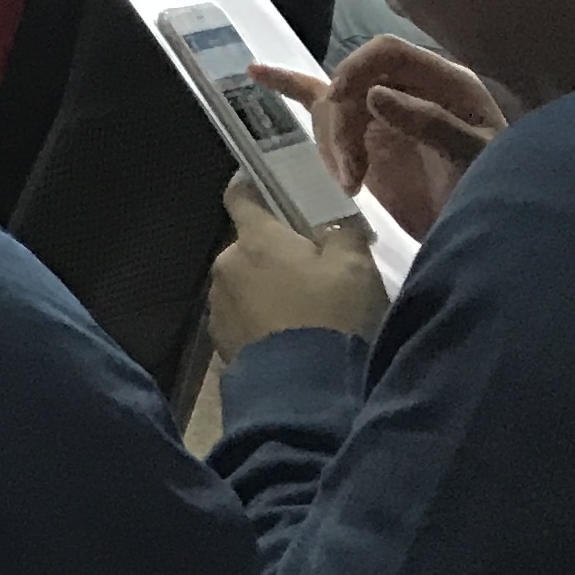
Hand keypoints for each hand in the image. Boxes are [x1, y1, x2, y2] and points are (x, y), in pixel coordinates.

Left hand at [208, 174, 390, 356]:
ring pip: (244, 280)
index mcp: (255, 239)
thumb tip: (335, 217)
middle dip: (275, 248)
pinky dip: (262, 315)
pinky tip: (289, 333)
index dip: (253, 185)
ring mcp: (218, 303)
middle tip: (313, 264)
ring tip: (305, 306)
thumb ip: (343, 231)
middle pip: (249, 244)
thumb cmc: (332, 317)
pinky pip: (242, 314)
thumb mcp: (356, 267)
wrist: (305, 390)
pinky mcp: (220, 339)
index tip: (269, 185)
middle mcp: (226, 264)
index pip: (240, 195)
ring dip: (267, 284)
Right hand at [265, 45, 499, 231]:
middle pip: (351, 83)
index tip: (340, 104)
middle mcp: (409, 89)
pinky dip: (288, 87)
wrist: (495, 234)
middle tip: (350, 175)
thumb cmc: (497, 190)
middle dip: (341, 127)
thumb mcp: (476, 156)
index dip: (356, 69)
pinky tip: (256, 73)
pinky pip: (320, 104)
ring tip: (349, 184)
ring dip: (330, 144)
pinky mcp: (362, 136)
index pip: (386, 52)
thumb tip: (376, 95)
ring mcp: (383, 112)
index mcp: (443, 82)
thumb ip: (434, 124)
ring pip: (332, 107)